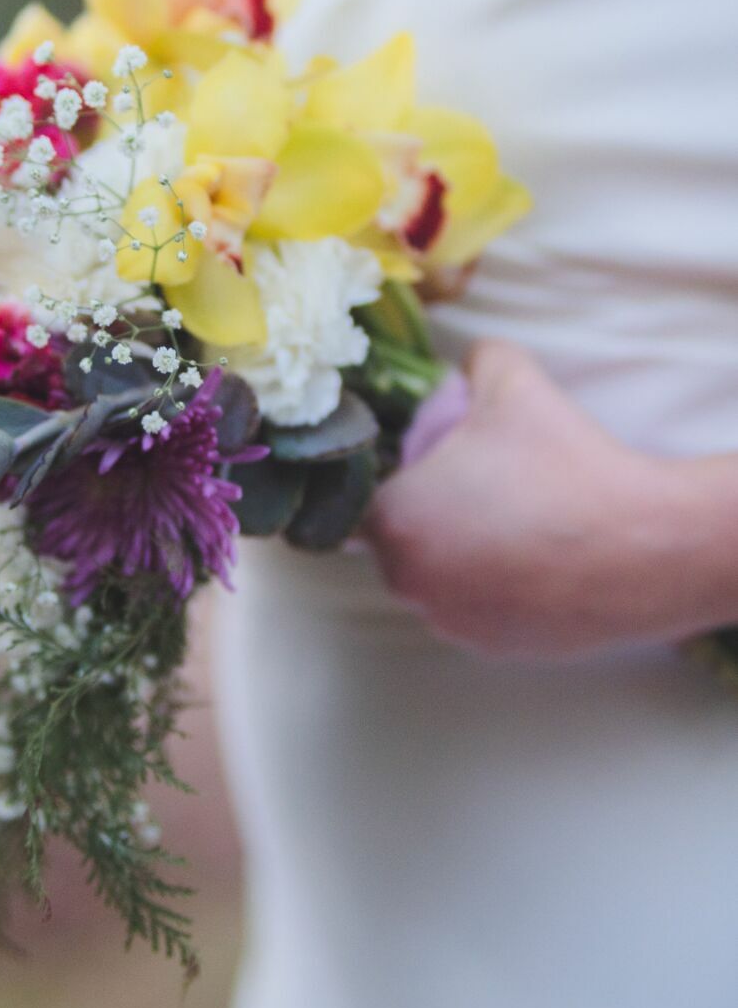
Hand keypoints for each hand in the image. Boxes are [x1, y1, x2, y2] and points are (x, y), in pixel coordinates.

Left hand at [365, 340, 737, 657]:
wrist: (645, 548)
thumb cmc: (565, 464)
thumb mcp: (513, 380)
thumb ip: (475, 359)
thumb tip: (465, 362)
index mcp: (395, 519)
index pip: (362, 498)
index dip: (394, 477)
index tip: (428, 465)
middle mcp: (408, 582)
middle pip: (396, 541)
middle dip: (425, 515)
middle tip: (475, 486)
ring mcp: (451, 623)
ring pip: (434, 579)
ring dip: (457, 554)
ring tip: (512, 521)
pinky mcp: (494, 648)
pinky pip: (475, 610)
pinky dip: (493, 588)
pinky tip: (534, 559)